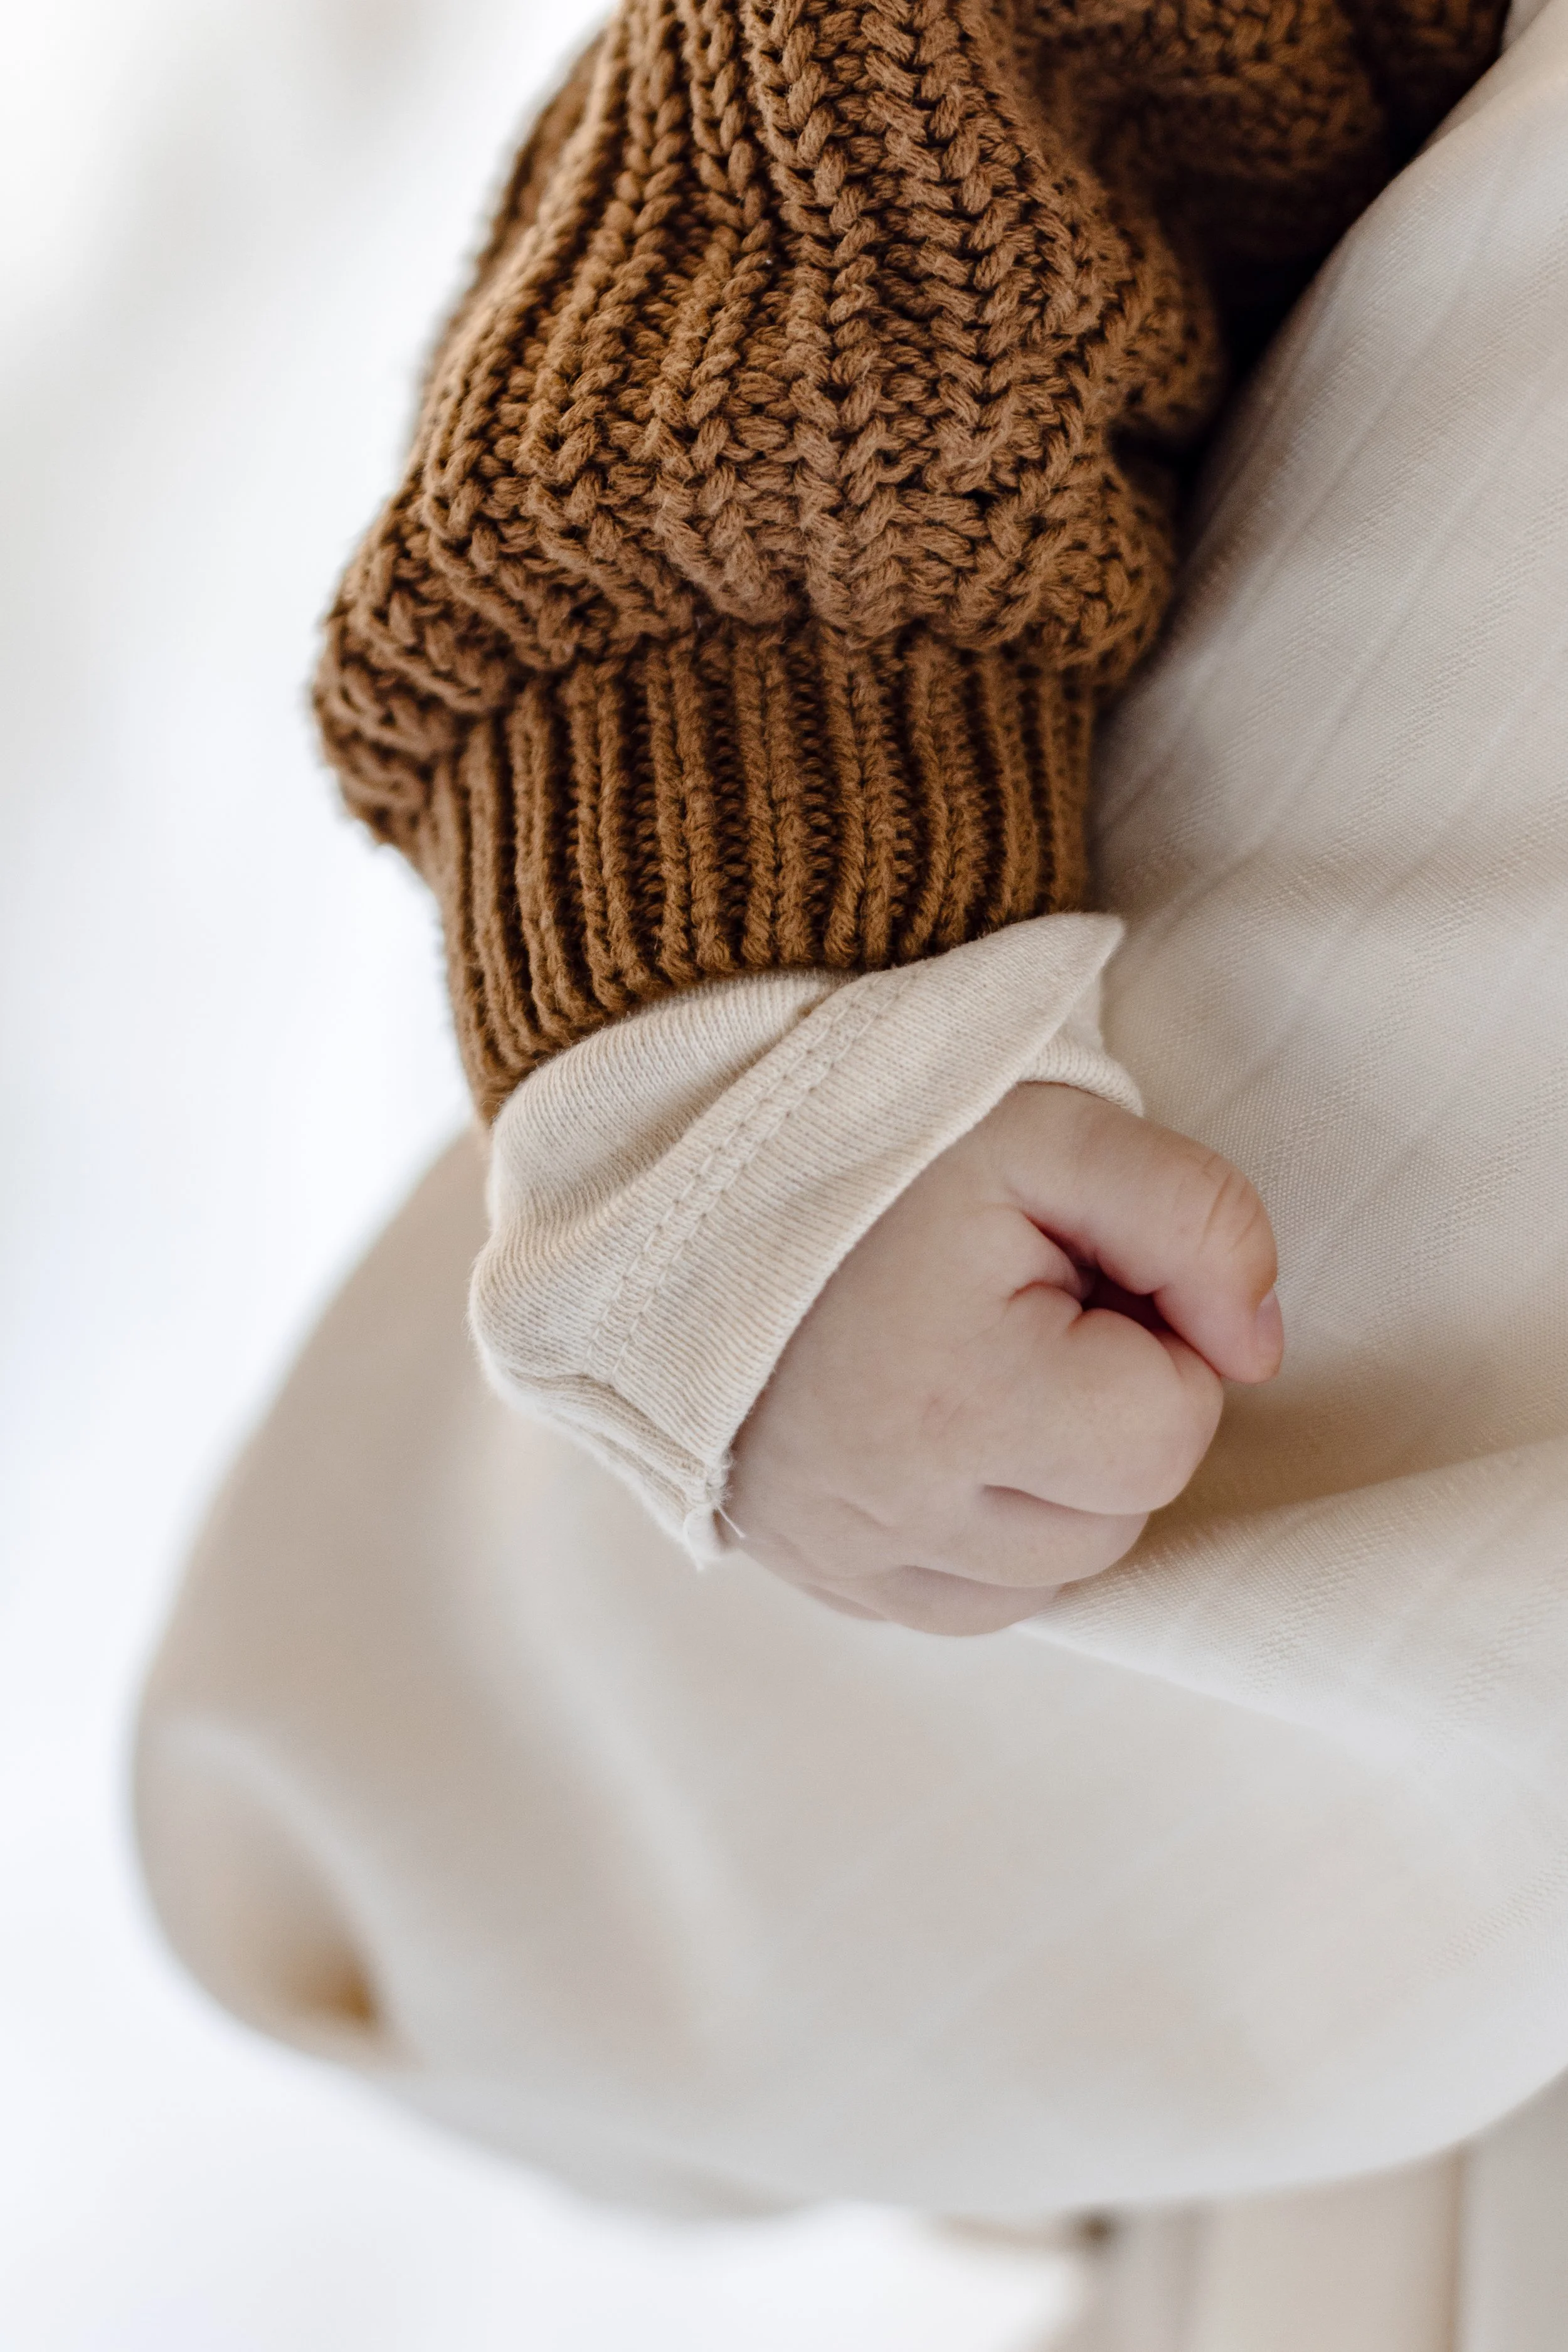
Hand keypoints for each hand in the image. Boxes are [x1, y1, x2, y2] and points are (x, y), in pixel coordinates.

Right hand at [726, 1084, 1282, 1633]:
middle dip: (1107, 1414)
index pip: (1168, 1431)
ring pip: (1057, 1575)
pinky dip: (988, 1534)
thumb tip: (1256, 1349)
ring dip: (1055, 1482)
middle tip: (1022, 1311)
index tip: (1074, 1273)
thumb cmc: (882, 1152)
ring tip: (978, 1365)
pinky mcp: (824, 1577)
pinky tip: (945, 1433)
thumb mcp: (1055, 1131)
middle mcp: (897, 1510)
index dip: (1153, 1339)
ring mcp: (850, 1558)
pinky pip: (975, 1604)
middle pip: (1119, 1518)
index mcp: (959, 1400)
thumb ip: (1199, 1220)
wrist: (697, 1181)